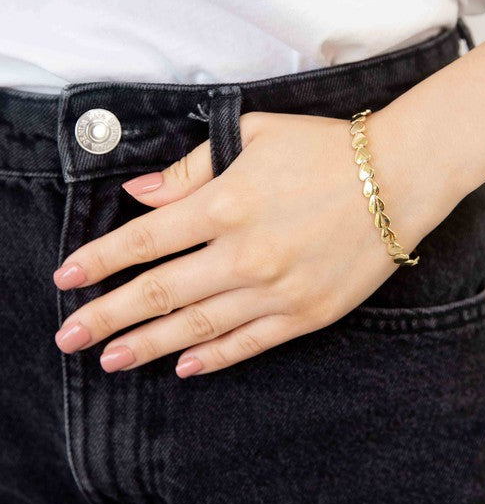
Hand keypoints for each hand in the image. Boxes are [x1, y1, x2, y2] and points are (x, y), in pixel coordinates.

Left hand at [52, 107, 450, 377]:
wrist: (399, 178)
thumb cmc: (325, 149)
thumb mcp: (254, 136)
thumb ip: (192, 168)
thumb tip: (142, 194)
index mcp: (225, 204)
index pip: (144, 240)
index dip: (99, 261)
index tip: (65, 278)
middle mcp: (243, 254)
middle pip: (159, 292)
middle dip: (106, 316)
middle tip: (68, 337)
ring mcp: (275, 291)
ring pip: (196, 326)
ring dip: (147, 345)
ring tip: (109, 360)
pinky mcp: (306, 315)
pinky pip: (249, 343)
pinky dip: (212, 358)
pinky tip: (183, 367)